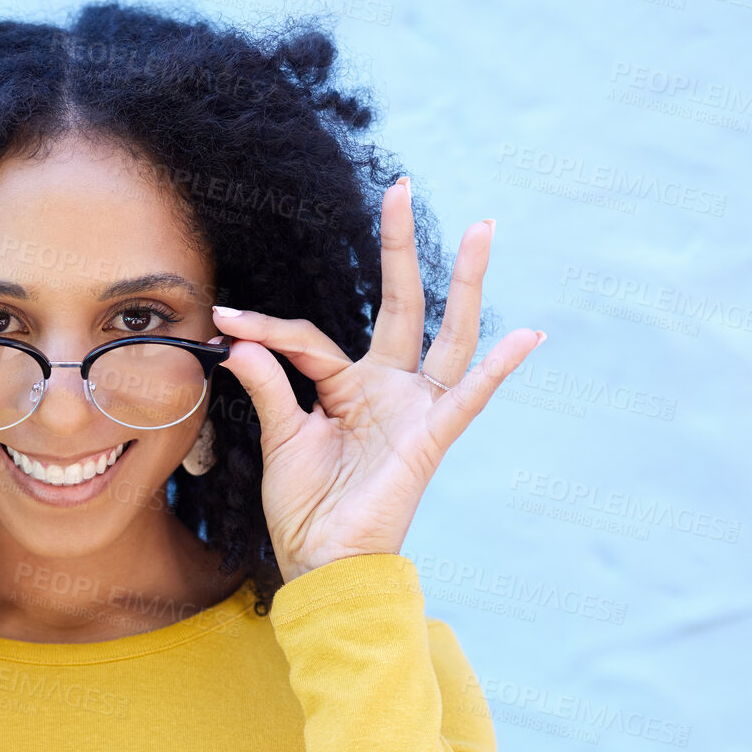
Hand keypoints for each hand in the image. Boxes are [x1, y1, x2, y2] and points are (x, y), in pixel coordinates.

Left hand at [212, 177, 542, 581]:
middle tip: (401, 188)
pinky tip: (526, 334)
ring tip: (484, 229)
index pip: (310, 340)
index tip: (225, 318)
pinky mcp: (430, 439)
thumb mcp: (281, 438)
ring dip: (465, 283)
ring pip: (446, 335)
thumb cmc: (306, 507)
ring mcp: (413, 409)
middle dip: (400, 248)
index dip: (266, 328)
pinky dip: (498, 368)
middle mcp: (387, 389)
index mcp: (347, 387)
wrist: (322, 562)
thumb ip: (268, 385)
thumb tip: (240, 340)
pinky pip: (468, 398)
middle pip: (401, 306)